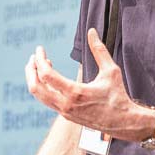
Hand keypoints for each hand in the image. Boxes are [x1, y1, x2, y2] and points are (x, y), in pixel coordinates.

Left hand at [25, 28, 154, 141]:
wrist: (124, 123)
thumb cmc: (118, 95)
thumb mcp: (111, 71)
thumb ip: (99, 50)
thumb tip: (91, 31)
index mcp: (76, 93)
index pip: (47, 75)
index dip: (40, 60)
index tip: (40, 49)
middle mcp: (66, 105)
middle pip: (36, 88)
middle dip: (31, 70)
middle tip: (33, 57)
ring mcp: (65, 112)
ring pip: (39, 96)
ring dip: (35, 79)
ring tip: (38, 65)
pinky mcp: (66, 116)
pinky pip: (47, 100)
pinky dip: (43, 87)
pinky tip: (49, 76)